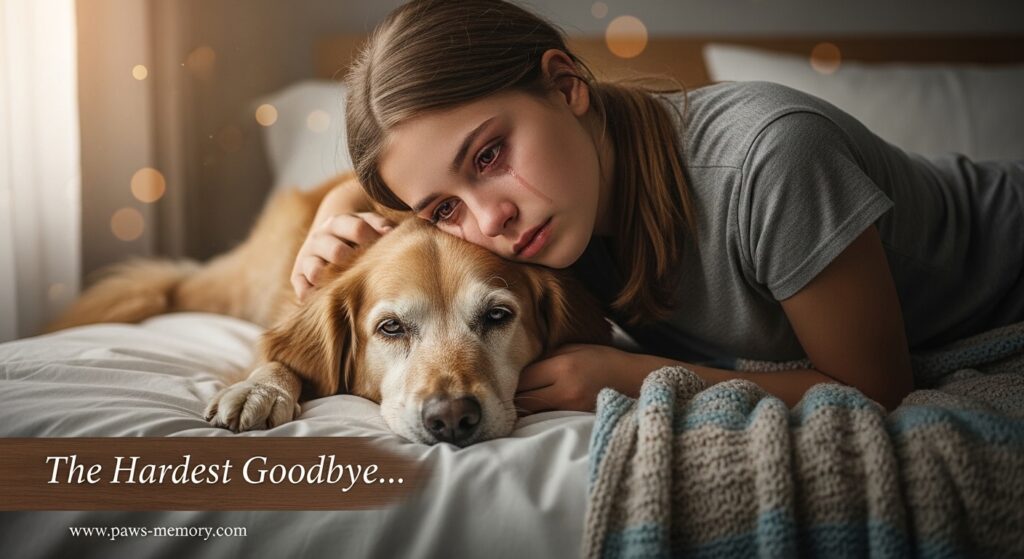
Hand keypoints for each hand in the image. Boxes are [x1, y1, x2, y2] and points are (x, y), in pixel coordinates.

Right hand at [291, 212, 394, 301]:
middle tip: (369, 272)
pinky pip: (303, 290)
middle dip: (355, 262)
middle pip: (337, 252)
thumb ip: (380, 225)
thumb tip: (389, 232)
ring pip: (316, 272)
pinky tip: (332, 298)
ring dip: (333, 280)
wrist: (327, 241)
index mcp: (337, 222)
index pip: (357, 228)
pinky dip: (315, 296)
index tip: (388, 250)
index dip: (375, 240)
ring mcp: (306, 258)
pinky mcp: (298, 277)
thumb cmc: (356, 237)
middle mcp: (318, 239)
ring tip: (349, 288)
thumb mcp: (368, 224)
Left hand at [515, 344, 654, 413]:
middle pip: (525, 400)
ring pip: (533, 414)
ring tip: (514, 405)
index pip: (523, 379)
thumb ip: (545, 359)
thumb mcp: (572, 349)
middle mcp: (566, 390)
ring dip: (523, 410)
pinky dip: (538, 416)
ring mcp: (572, 408)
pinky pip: (547, 419)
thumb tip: (516, 372)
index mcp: (563, 368)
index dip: (509, 382)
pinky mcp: (577, 419)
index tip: (502, 381)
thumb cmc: (601, 359)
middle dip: (512, 398)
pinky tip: (534, 412)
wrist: (633, 379)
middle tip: (501, 396)